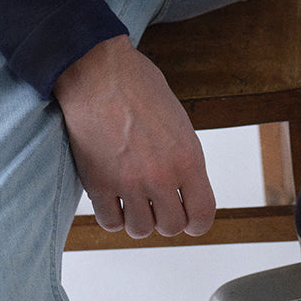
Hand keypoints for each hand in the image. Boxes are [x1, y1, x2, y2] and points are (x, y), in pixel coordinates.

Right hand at [53, 34, 216, 238]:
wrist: (99, 70)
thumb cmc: (138, 84)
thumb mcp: (178, 120)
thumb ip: (183, 156)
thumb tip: (183, 183)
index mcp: (188, 158)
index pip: (202, 215)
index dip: (196, 221)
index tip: (188, 216)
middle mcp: (161, 176)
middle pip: (171, 227)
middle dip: (165, 217)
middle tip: (157, 201)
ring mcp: (128, 182)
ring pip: (139, 229)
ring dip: (138, 217)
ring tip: (133, 197)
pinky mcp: (97, 183)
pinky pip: (109, 222)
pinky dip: (112, 215)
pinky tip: (113, 197)